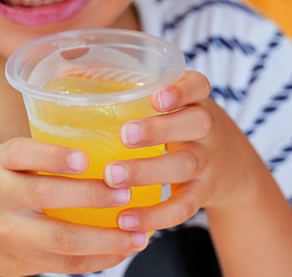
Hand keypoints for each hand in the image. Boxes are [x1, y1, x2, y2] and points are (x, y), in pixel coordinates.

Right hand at [0, 137, 148, 276]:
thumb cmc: (4, 191)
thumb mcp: (11, 166)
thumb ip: (47, 153)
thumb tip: (115, 133)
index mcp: (2, 165)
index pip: (22, 153)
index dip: (53, 156)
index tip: (85, 158)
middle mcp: (1, 197)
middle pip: (46, 196)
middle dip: (91, 195)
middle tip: (126, 191)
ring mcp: (12, 234)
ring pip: (62, 239)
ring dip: (106, 237)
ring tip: (138, 232)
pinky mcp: (26, 263)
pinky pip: (67, 265)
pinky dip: (101, 258)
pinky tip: (124, 249)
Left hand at [102, 71, 250, 232]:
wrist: (227, 163)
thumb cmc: (175, 123)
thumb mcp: (162, 102)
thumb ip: (121, 87)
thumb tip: (63, 71)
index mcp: (194, 99)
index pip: (197, 86)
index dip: (180, 91)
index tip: (156, 97)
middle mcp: (206, 128)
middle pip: (194, 124)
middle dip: (158, 130)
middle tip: (124, 135)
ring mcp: (207, 162)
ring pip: (185, 165)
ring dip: (148, 172)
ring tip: (112, 177)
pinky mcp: (202, 195)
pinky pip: (183, 208)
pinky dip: (155, 217)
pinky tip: (125, 220)